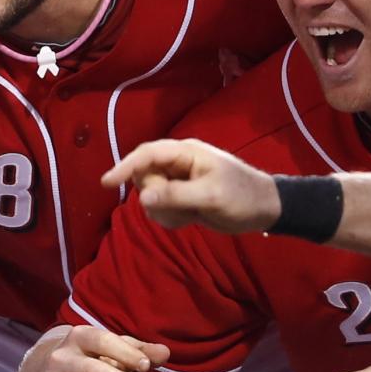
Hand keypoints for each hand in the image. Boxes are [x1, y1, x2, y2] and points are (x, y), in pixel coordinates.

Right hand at [102, 139, 279, 233]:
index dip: (125, 166)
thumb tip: (143, 196)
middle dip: (154, 196)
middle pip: (143, 176)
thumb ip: (176, 195)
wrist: (264, 210)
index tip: (106, 183)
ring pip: (149, 195)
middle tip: (178, 207)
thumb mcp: (211, 196)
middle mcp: (177, 164)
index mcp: (185, 153)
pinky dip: (169, 217)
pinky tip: (189, 219)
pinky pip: (159, 208)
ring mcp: (177, 182)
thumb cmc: (242, 195)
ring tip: (189, 215)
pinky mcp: (179, 199)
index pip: (146, 154)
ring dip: (163, 210)